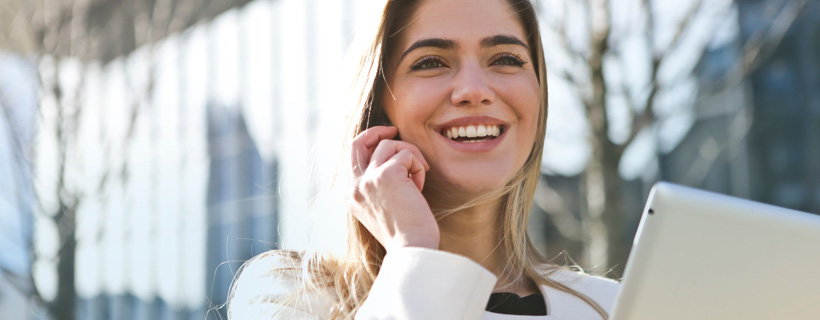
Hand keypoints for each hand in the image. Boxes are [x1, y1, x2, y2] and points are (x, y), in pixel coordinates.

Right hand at [347, 126, 439, 250]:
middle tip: (394, 130)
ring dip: (410, 156)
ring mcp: (368, 179)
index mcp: (353, 196)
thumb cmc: (406, 234)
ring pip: (389, 145)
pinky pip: (407, 154)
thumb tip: (393, 161)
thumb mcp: (384, 209)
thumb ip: (379, 187)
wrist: (412, 249)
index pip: (352, 157)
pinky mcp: (387, 174)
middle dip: (377, 131)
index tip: (387, 139)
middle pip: (358, 142)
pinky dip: (418, 166)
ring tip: (418, 179)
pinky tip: (420, 187)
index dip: (369, 143)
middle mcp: (356, 186)